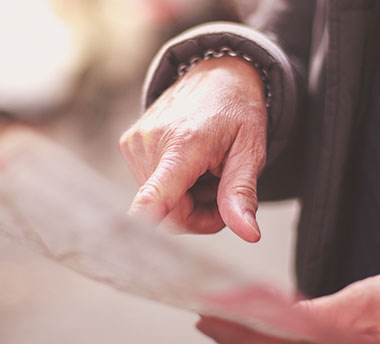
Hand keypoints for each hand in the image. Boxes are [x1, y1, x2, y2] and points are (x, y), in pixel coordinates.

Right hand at [119, 56, 267, 241]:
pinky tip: (191, 166)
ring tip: (208, 172)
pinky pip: (150, 189)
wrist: (216, 72)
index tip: (143, 230)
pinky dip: (174, 188)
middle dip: (199, 216)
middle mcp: (151, 143)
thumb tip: (248, 234)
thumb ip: (242, 193)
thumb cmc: (237, 110)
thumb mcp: (251, 150)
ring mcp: (135, 143)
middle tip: (225, 194)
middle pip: (168, 214)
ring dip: (187, 201)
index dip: (150, 218)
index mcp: (184, 143)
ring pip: (160, 206)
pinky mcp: (128, 145)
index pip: (154, 194)